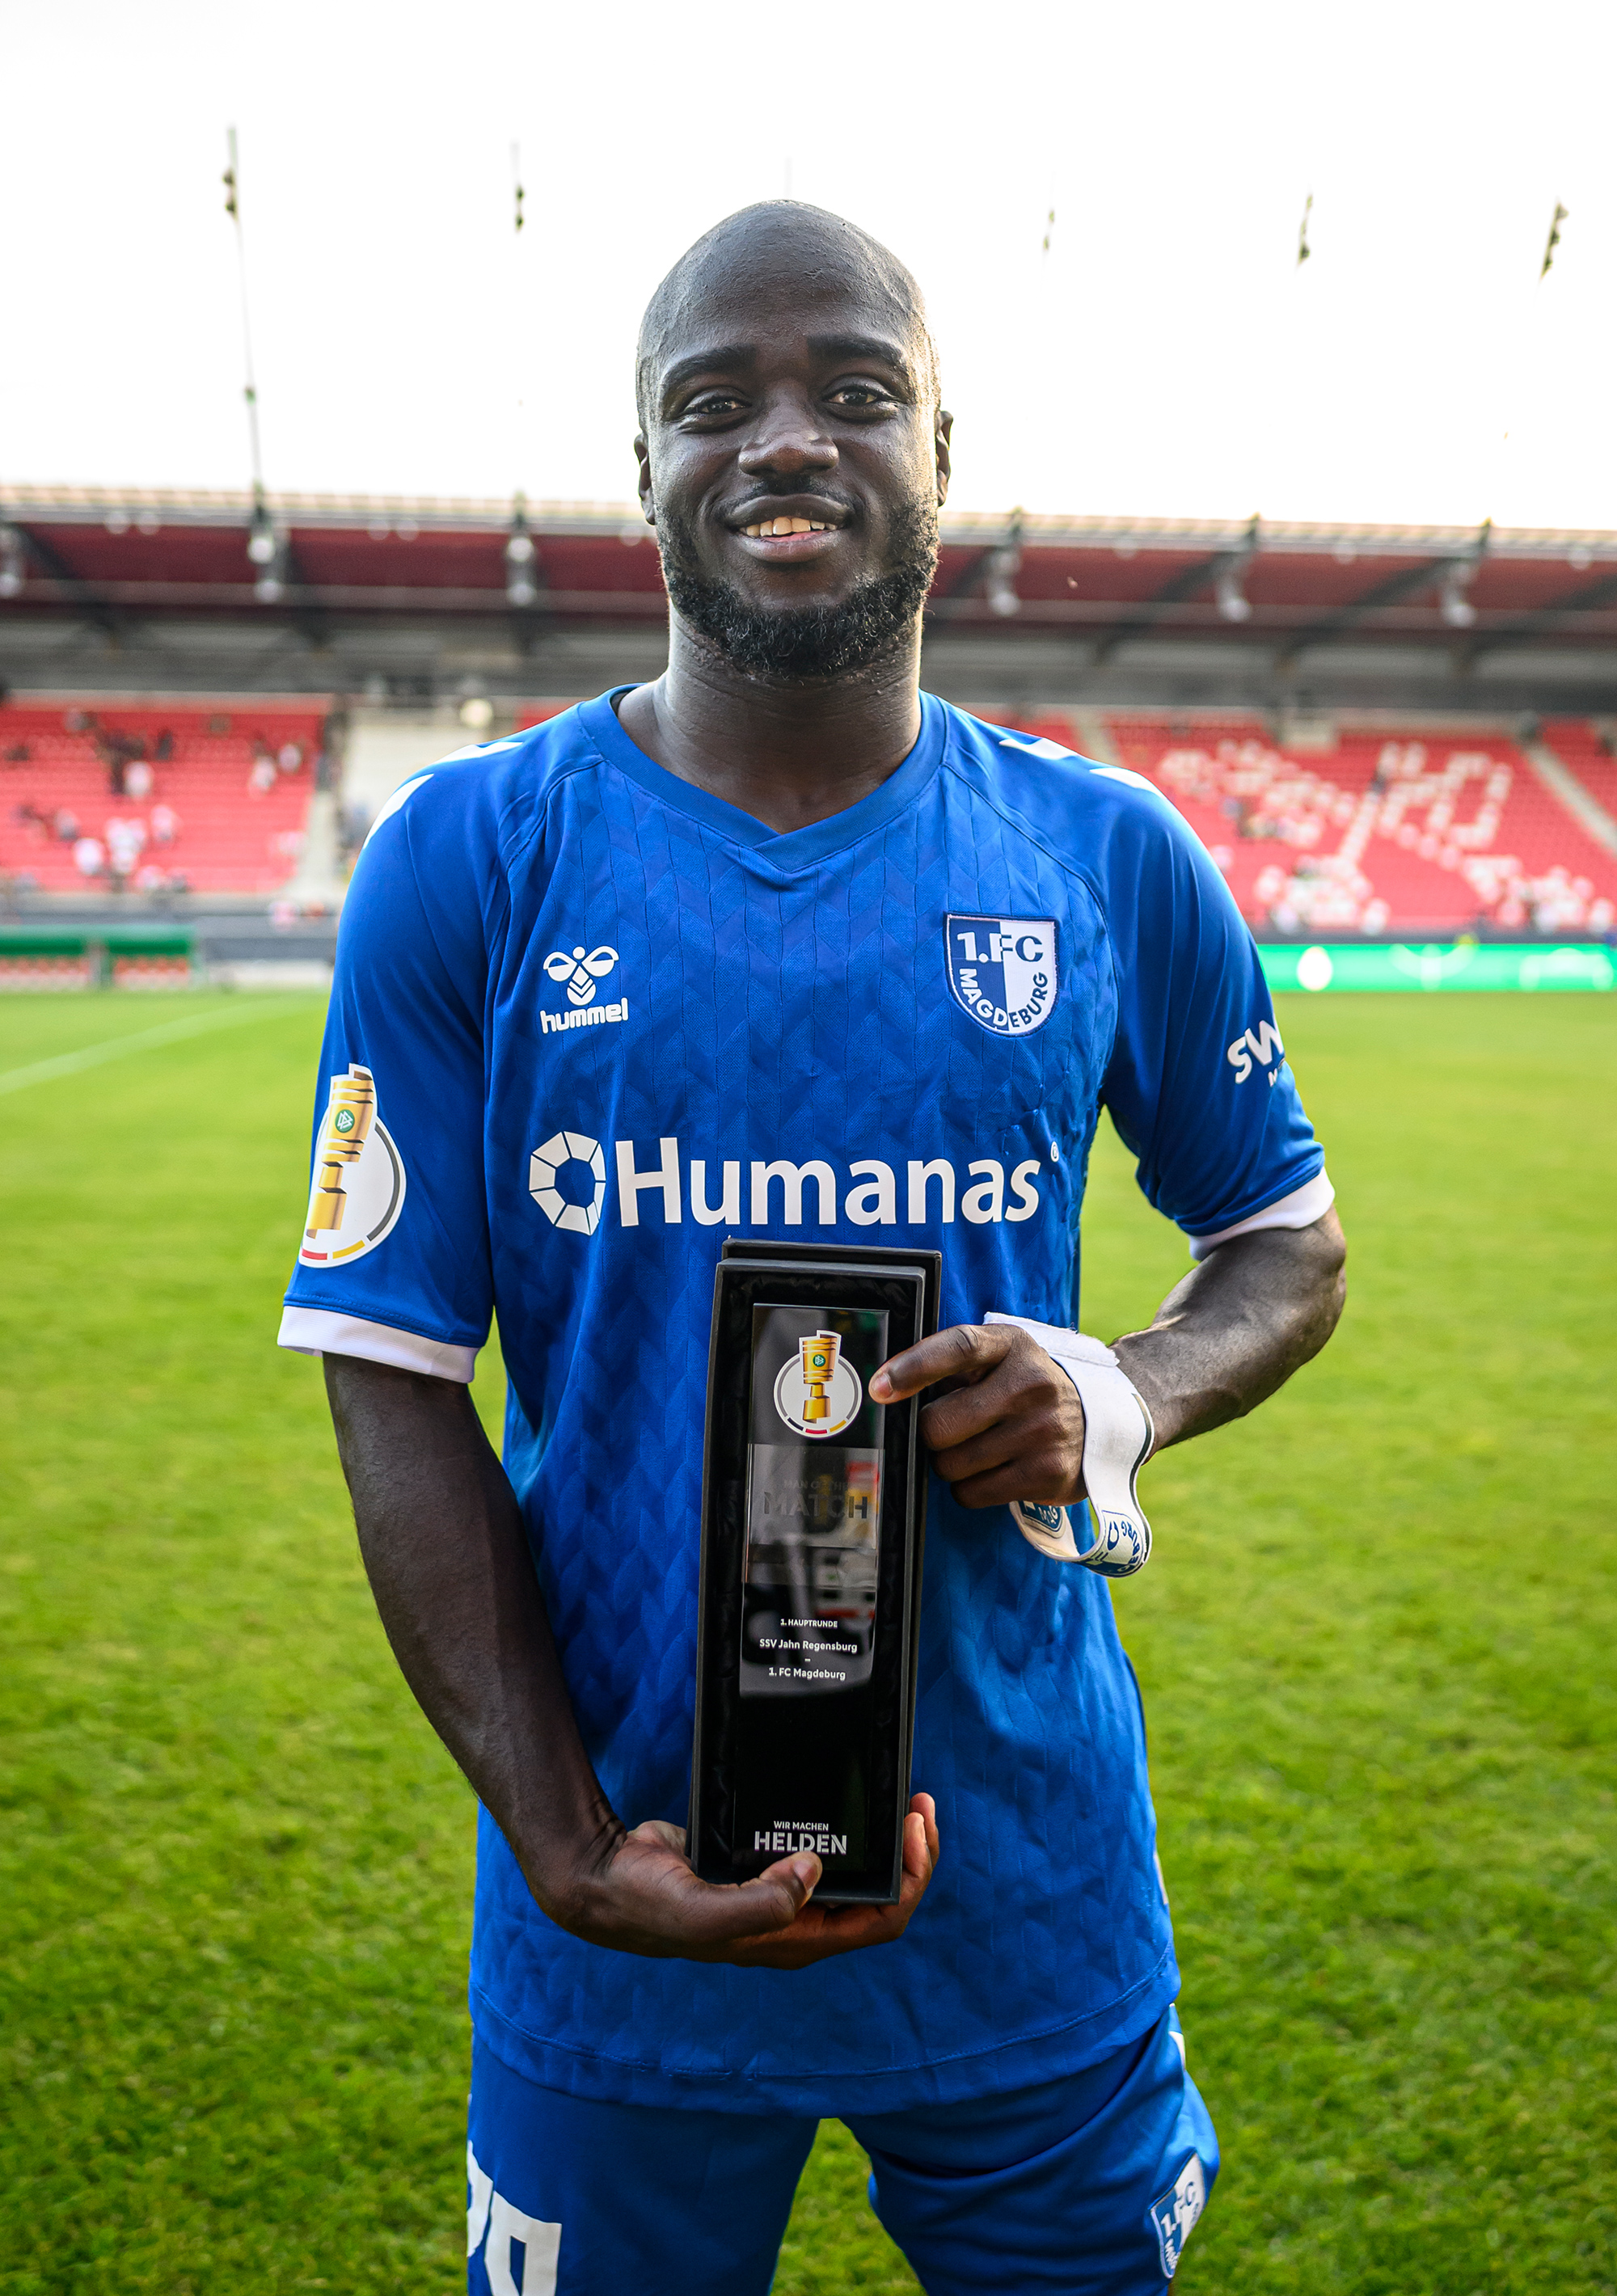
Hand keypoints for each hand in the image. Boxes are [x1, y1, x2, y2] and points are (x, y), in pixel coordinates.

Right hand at [546, 1793, 939, 1968]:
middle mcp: (796, 1922)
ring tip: (899, 1797)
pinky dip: (845, 1828)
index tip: (914, 1827)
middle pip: (879, 1897)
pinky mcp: (762, 1866)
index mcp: (794, 1940)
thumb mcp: (700, 1911)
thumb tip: (812, 1872)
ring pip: (855, 1873)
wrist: (605, 1880)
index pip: (880, 1919)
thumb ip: (757, 1904)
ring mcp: (781, 1895)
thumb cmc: (649, 1905)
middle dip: (910, 1854)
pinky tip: (844, 1797)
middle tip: (918, 1803)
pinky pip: (821, 1849)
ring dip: (885, 1841)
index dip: (910, 1878)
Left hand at [871, 1324, 1085, 1509]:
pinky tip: (992, 1470)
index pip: (958, 1348)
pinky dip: (969, 1488)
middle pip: (939, 1425)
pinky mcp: (1048, 1473)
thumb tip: (886, 1389)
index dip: (913, 1367)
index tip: (879, 1388)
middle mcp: (1031, 1385)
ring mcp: (1043, 1431)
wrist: (1100, 1423)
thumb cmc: (1025, 1388)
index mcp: (1012, 1346)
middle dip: (933, 1433)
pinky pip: (972, 1494)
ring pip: (951, 1465)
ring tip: (978, 1448)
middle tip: (951, 1429)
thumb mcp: (1000, 1358)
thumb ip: (950, 1365)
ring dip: (950, 1463)